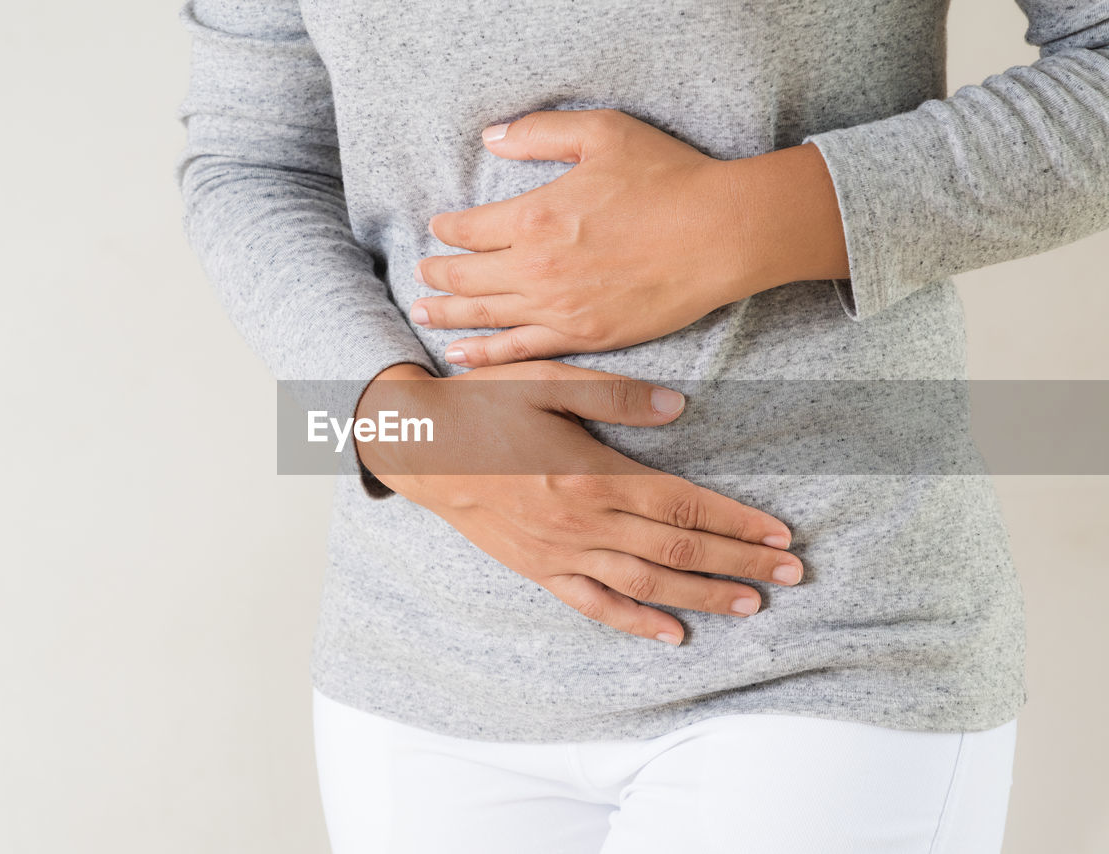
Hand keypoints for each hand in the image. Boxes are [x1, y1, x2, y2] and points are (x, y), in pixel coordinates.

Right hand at [354, 361, 802, 644]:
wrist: (419, 447)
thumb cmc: (483, 407)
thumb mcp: (546, 381)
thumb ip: (614, 395)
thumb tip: (679, 408)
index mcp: (592, 475)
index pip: (683, 506)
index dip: (736, 522)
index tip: (780, 534)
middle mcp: (583, 523)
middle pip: (678, 550)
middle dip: (740, 562)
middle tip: (792, 574)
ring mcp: (560, 553)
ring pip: (647, 584)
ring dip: (704, 596)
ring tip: (753, 604)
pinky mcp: (539, 570)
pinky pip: (595, 605)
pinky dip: (636, 623)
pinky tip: (673, 635)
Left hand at [410, 108, 847, 366]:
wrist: (720, 234)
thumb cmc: (668, 177)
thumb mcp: (602, 133)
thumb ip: (539, 133)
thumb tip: (491, 136)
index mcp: (535, 215)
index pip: (470, 228)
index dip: (448, 229)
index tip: (438, 228)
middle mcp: (536, 267)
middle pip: (468, 275)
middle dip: (438, 272)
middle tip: (421, 272)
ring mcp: (558, 307)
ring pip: (485, 315)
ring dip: (448, 314)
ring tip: (422, 313)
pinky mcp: (584, 335)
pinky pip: (520, 350)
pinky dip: (486, 354)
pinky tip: (462, 354)